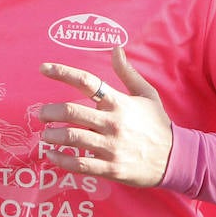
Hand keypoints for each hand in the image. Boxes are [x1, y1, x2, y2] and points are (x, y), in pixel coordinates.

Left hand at [37, 45, 172, 187]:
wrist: (175, 158)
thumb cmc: (157, 124)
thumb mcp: (147, 94)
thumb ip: (127, 72)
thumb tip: (116, 48)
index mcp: (119, 102)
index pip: (87, 82)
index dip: (63, 72)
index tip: (44, 68)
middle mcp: (112, 123)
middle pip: (71, 112)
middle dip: (49, 111)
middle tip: (41, 113)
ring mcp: (111, 147)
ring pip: (72, 138)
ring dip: (52, 136)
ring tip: (45, 135)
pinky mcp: (110, 168)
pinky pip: (79, 164)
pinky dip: (61, 160)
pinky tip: (51, 156)